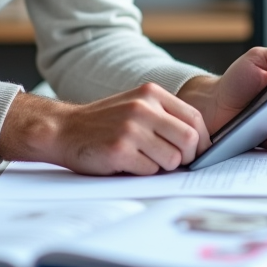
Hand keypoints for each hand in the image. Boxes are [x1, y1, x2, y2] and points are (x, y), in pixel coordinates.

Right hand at [0, 84, 209, 174]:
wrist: (64, 129)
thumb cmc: (104, 122)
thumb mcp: (136, 105)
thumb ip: (165, 116)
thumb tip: (199, 141)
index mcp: (151, 94)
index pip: (195, 118)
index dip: (202, 140)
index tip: (199, 151)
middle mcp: (143, 108)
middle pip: (189, 140)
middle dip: (187, 157)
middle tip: (175, 162)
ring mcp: (131, 128)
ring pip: (172, 159)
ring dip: (162, 166)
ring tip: (144, 159)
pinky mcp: (119, 150)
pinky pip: (150, 170)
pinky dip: (143, 172)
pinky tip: (127, 163)